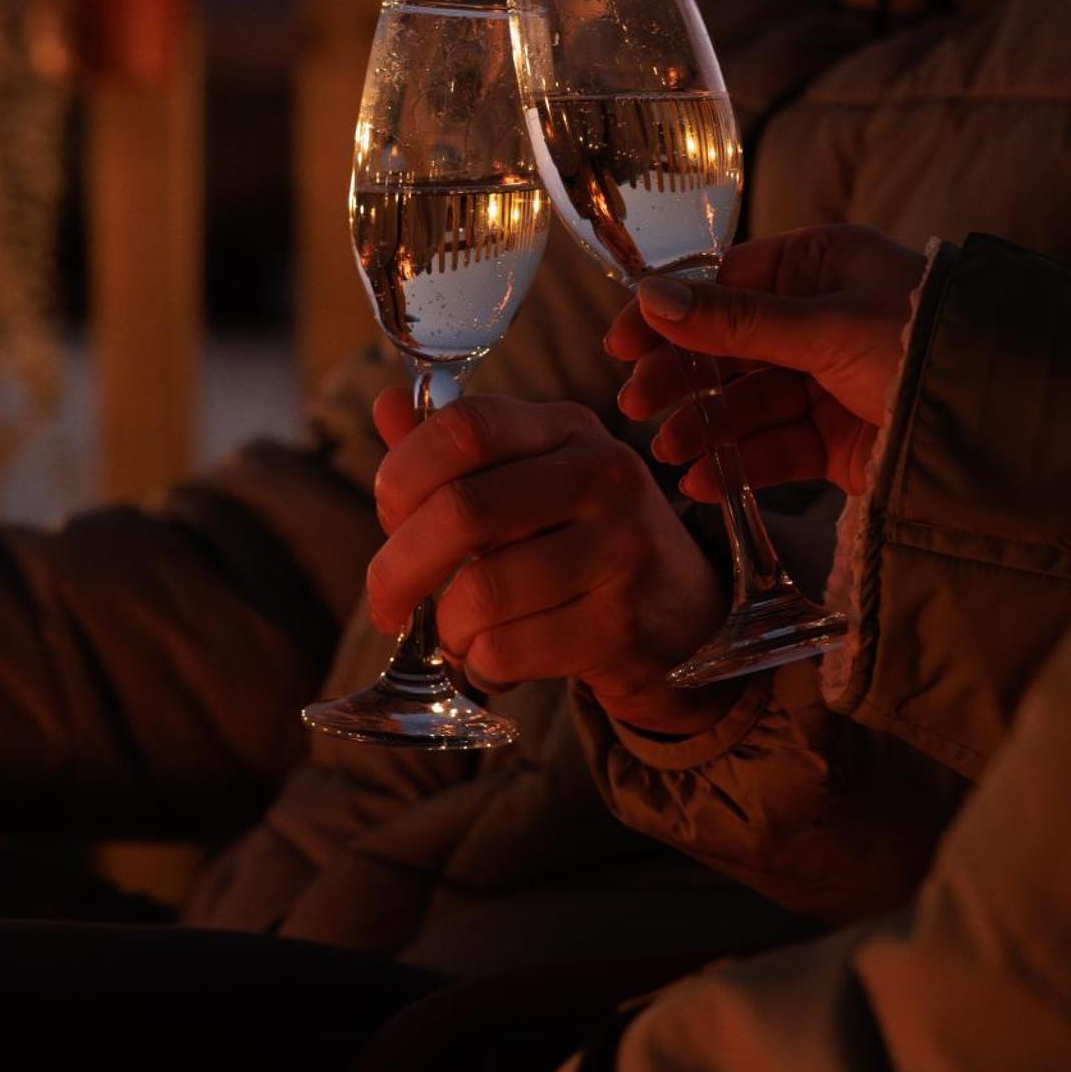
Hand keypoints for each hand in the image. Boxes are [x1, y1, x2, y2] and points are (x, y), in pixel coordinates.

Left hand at [367, 390, 734, 733]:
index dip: (403, 473)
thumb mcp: (530, 483)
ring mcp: (622, 548)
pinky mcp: (623, 622)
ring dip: (448, 629)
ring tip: (459, 636)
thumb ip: (456, 455)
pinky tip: (498, 661)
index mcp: (569, 429)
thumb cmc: (583, 544)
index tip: (389, 519)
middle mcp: (605, 474)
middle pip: (463, 510)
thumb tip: (386, 406)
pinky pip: (509, 650)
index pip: (466, 426)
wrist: (684, 616)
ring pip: (481, 591)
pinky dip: (482, 666)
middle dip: (398, 569)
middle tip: (386, 605)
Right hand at [606, 224, 924, 499]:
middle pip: (728, 348)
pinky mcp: (837, 438)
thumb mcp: (826, 325)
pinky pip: (775, 447)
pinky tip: (705, 481)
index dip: (670, 316)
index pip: (725, 285)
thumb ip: (738, 321)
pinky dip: (740, 463)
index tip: (620, 346)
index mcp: (821, 266)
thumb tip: (652, 298)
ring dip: (706, 427)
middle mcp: (820, 318)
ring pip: (747, 402)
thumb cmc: (924, 344)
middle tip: (637, 407)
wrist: (1002, 422)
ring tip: (672, 452)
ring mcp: (827, 381)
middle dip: (682, 378)